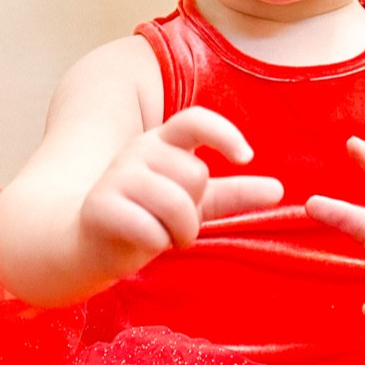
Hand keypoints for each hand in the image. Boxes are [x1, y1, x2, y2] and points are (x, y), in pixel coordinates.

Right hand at [80, 107, 282, 278]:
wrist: (85, 243)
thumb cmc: (144, 218)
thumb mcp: (193, 204)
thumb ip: (233, 195)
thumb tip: (279, 190)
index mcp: (161, 143)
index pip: (195, 121)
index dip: (224, 134)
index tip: (246, 157)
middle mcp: (138, 152)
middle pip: (195, 175)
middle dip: (195, 210)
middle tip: (175, 226)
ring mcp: (117, 177)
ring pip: (176, 203)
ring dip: (180, 232)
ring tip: (166, 237)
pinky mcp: (101, 206)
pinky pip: (149, 228)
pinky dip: (155, 243)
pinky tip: (141, 242)